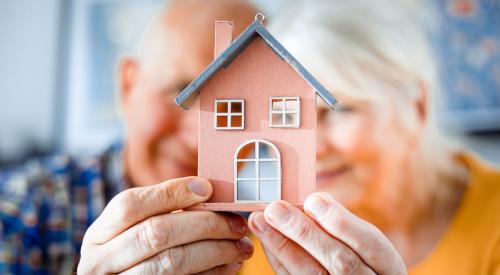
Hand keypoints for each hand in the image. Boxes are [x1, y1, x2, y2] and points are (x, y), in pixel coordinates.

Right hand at [78, 177, 252, 273]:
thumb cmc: (135, 254)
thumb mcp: (133, 231)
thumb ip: (160, 210)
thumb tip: (206, 190)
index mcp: (99, 236)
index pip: (130, 205)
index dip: (171, 193)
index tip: (208, 188)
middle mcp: (102, 263)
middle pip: (156, 233)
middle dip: (204, 224)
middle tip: (236, 223)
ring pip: (173, 262)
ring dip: (216, 251)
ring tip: (241, 245)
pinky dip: (213, 272)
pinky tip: (230, 264)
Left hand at [248, 192, 405, 274]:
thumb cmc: (364, 265)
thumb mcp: (368, 248)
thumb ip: (345, 227)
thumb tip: (312, 200)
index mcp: (389, 268)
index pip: (371, 245)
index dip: (342, 223)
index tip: (313, 200)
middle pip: (339, 262)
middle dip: (304, 233)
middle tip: (275, 208)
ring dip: (282, 246)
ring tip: (260, 220)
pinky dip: (279, 260)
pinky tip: (266, 239)